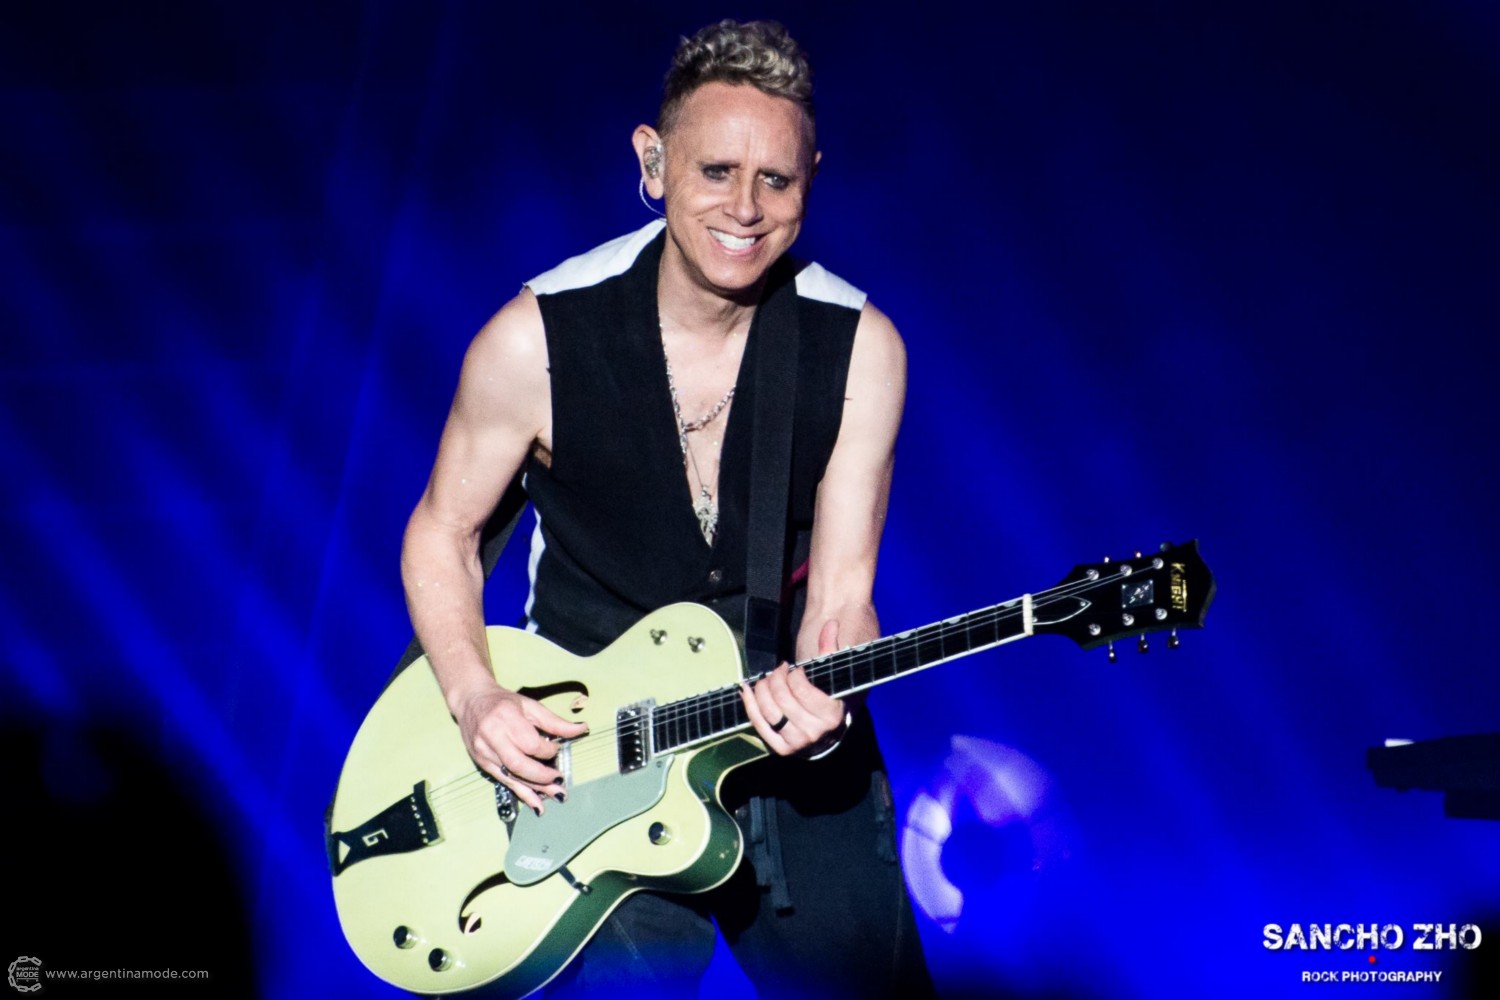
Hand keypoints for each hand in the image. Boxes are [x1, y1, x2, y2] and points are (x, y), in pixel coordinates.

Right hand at [454, 683, 586, 812]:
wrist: (471, 700)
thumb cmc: (503, 702)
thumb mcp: (530, 706)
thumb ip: (555, 722)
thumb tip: (582, 729)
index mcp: (506, 718)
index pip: (530, 743)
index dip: (548, 750)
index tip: (557, 749)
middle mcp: (492, 737)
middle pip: (519, 764)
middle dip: (542, 776)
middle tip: (560, 781)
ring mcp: (484, 752)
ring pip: (511, 776)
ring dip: (535, 790)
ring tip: (555, 796)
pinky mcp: (481, 763)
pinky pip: (504, 781)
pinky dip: (522, 793)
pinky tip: (536, 804)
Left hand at [740, 619, 846, 755]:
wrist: (825, 733)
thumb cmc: (827, 699)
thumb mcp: (831, 676)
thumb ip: (830, 650)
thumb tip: (831, 624)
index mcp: (830, 715)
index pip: (801, 688)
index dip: (793, 674)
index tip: (794, 670)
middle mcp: (813, 732)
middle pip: (782, 698)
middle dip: (776, 678)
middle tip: (778, 671)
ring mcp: (796, 743)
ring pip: (769, 710)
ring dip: (762, 689)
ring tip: (766, 679)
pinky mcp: (781, 748)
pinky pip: (759, 723)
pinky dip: (749, 704)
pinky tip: (747, 689)